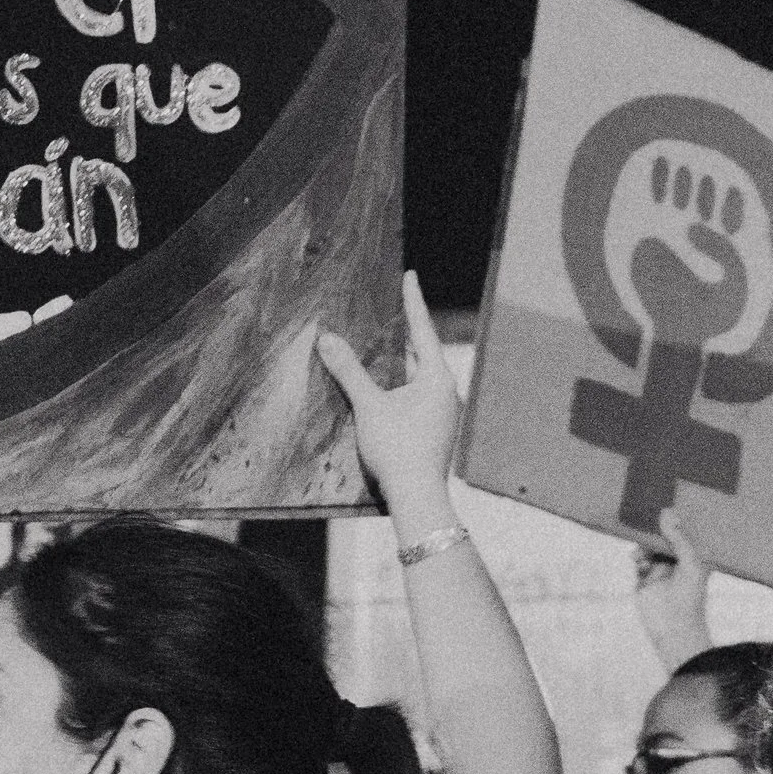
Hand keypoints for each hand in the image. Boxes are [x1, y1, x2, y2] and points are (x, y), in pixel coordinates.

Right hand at [319, 270, 462, 531]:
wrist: (417, 498)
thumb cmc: (398, 450)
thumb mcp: (369, 406)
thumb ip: (348, 371)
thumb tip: (327, 338)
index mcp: (437, 378)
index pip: (422, 329)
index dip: (412, 301)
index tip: (410, 275)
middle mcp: (445, 393)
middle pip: (422, 352)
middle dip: (404, 331)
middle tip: (393, 307)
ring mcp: (442, 413)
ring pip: (418, 377)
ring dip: (399, 362)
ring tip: (384, 343)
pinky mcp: (434, 431)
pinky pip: (415, 397)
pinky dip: (399, 385)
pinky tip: (385, 388)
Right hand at [632, 506, 713, 671]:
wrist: (674, 630)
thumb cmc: (690, 598)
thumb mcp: (690, 562)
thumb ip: (679, 538)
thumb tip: (667, 512)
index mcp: (694, 556)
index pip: (685, 531)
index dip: (677, 518)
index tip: (668, 500)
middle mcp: (677, 561)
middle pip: (664, 537)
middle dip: (656, 528)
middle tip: (647, 513)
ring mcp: (660, 570)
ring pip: (649, 546)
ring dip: (644, 544)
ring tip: (643, 548)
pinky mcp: (644, 580)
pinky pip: (638, 561)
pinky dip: (637, 557)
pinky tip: (639, 561)